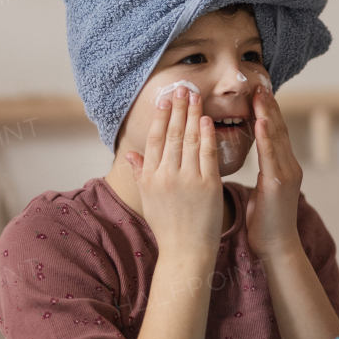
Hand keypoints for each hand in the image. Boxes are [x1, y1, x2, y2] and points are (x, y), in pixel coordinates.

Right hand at [124, 86, 221, 260]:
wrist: (186, 251)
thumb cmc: (168, 226)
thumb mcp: (148, 199)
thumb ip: (141, 174)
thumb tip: (131, 155)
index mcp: (150, 178)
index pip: (155, 140)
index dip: (160, 117)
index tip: (165, 98)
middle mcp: (166, 176)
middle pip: (172, 135)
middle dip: (178, 109)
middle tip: (182, 87)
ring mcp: (187, 180)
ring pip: (190, 140)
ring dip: (193, 115)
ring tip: (196, 96)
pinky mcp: (208, 185)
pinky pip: (207, 154)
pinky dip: (207, 135)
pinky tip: (207, 120)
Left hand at [244, 84, 303, 257]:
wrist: (277, 247)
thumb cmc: (265, 224)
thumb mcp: (261, 194)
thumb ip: (262, 176)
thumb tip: (254, 167)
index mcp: (283, 168)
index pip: (275, 134)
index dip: (268, 113)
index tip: (258, 94)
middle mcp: (289, 167)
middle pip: (279, 130)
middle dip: (269, 106)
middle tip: (259, 84)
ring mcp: (287, 174)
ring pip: (277, 138)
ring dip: (268, 114)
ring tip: (260, 94)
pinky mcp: (280, 184)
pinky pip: (271, 156)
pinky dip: (266, 137)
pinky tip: (260, 122)